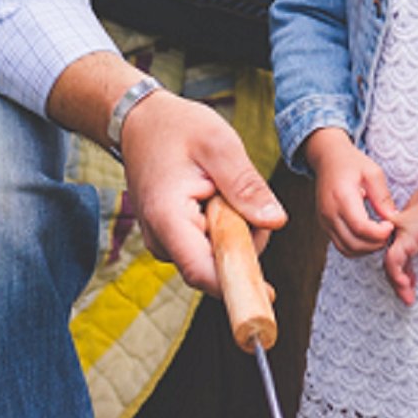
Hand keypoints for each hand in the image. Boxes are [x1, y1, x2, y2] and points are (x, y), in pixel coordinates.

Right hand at [117, 87, 287, 290]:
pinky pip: (207, 246)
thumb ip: (246, 185)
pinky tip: (215, 197)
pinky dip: (222, 227)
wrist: (140, 120)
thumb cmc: (177, 127)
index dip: (238, 287)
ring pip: (214, 256)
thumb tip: (276, 222)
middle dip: (243, 241)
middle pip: (216, 266)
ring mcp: (165, 242)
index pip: (204, 272)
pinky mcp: (173, 239)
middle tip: (244, 194)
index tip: (268, 297)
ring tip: (224, 187)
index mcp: (168, 218)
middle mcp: (161, 240)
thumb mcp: (219, 144)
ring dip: (233, 231)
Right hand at [301, 127, 400, 256]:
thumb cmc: (351, 162)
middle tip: (388, 233)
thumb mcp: (372, 172)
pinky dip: (357, 247)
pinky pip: (341, 245)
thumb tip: (393, 218)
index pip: (360, 227)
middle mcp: (329, 213)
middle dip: (375, 244)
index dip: (378, 233)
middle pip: (353, 243)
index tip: (391, 225)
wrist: (328, 158)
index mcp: (341, 197)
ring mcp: (324, 221)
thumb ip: (382, 196)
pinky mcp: (325, 226)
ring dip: (366, 249)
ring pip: (346, 249)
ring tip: (379, 236)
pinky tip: (368, 236)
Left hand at [379, 171, 417, 305]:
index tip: (411, 282)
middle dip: (400, 281)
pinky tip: (406, 284)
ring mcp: (400, 232)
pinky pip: (394, 261)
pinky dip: (398, 275)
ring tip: (408, 298)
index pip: (397, 252)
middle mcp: (398, 230)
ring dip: (399, 283)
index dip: (402, 270)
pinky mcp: (405, 236)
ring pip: (390, 263)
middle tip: (408, 297)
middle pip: (392, 260)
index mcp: (404, 227)